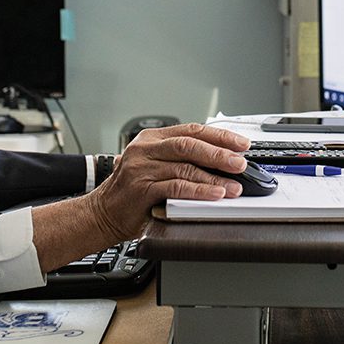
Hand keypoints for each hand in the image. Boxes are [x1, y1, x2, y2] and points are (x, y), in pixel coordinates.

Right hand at [86, 122, 251, 242]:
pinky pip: (176, 188)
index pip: (192, 130)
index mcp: (152, 138)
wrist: (102, 213)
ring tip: (233, 186)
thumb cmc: (133, 191)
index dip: (220, 136)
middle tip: (240, 163)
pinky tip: (214, 194)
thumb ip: (182, 159)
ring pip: (185, 167)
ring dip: (214, 177)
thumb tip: (223, 160)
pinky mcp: (141, 189)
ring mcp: (141, 168)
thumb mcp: (155, 165)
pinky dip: (198, 191)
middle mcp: (145, 149)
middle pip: (189, 145)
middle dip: (219, 153)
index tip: (241, 144)